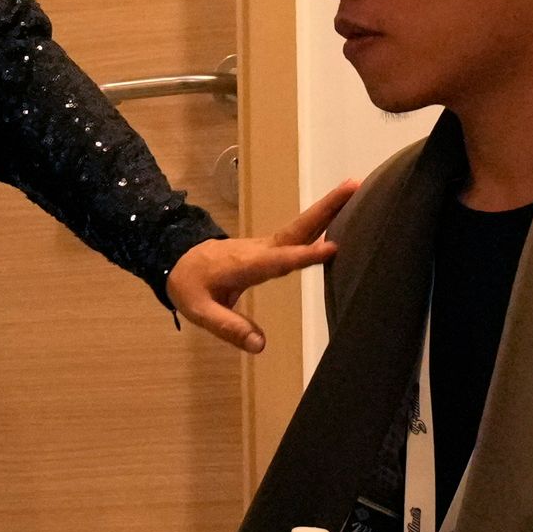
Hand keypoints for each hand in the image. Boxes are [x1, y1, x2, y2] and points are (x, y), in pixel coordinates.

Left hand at [167, 181, 355, 352]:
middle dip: (327, 209)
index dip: (305, 256)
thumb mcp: (201, 311)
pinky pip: (299, 233)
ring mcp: (267, 245)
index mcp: (246, 264)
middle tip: (355, 186)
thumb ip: (230, 327)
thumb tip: (260, 345)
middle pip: (299, 228)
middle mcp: (262, 249)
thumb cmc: (189, 286)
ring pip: (302, 226)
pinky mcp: (270, 247)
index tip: (334, 247)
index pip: (279, 260)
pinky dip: (320, 221)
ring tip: (357, 191)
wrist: (175, 258)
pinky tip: (341, 217)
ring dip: (329, 209)